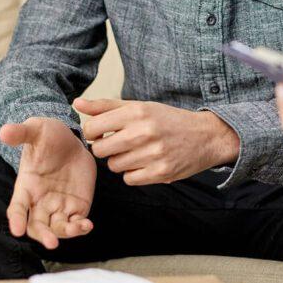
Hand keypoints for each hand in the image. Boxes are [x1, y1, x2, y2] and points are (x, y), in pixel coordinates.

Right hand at [0, 118, 95, 249]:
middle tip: (51, 242)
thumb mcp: (36, 130)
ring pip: (58, 228)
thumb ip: (21, 133)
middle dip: (43, 235)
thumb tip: (3, 131)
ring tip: (78, 228)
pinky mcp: (76, 206)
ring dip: (65, 232)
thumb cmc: (48, 136)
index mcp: (26, 186)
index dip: (16, 219)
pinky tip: (87, 225)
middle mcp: (40, 201)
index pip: (17, 207)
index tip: (16, 230)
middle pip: (37, 226)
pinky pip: (76, 222)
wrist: (71, 140)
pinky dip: (81, 227)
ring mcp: (58, 206)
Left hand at [76, 98, 239, 185]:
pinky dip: (133, 174)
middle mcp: (144, 132)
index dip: (93, 133)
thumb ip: (106, 106)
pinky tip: (145, 163)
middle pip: (99, 150)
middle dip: (104, 149)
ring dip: (120, 161)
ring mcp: (153, 154)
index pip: (92, 128)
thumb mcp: (139, 106)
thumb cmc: (167, 120)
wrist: (205, 136)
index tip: (103, 133)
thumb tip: (76, 103)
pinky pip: (129, 179)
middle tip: (119, 144)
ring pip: (114, 166)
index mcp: (137, 112)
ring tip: (136, 153)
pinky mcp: (161, 173)